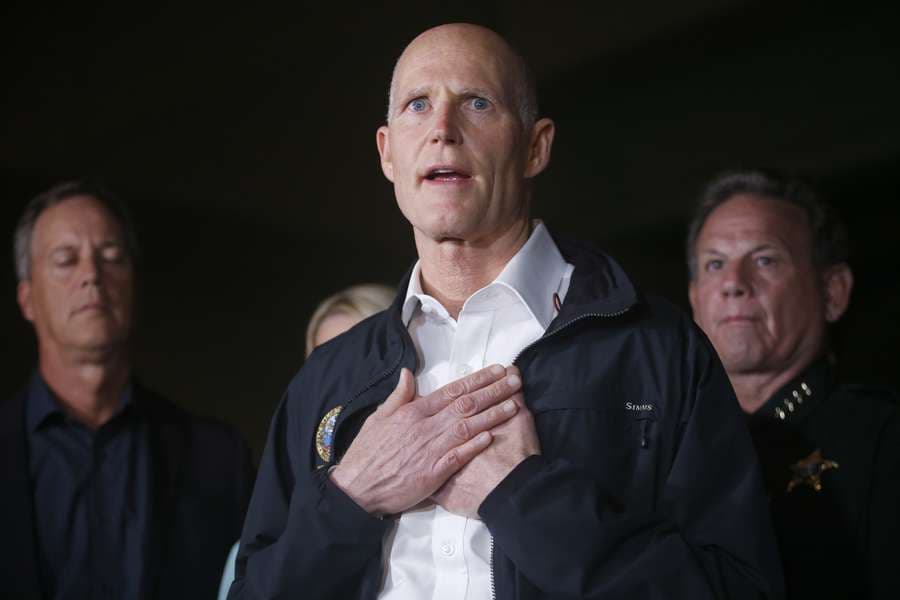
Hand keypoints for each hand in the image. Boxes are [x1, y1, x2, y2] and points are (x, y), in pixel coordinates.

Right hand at [330, 365, 522, 515]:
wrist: (356, 488)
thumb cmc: (367, 453)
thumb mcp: (377, 418)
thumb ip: (398, 396)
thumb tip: (407, 373)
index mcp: (413, 412)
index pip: (451, 390)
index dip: (477, 379)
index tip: (497, 371)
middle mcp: (424, 427)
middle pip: (465, 404)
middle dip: (493, 391)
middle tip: (515, 380)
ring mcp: (430, 450)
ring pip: (467, 427)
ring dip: (492, 415)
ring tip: (514, 404)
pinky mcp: (433, 473)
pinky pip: (458, 456)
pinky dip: (475, 445)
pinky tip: (492, 435)